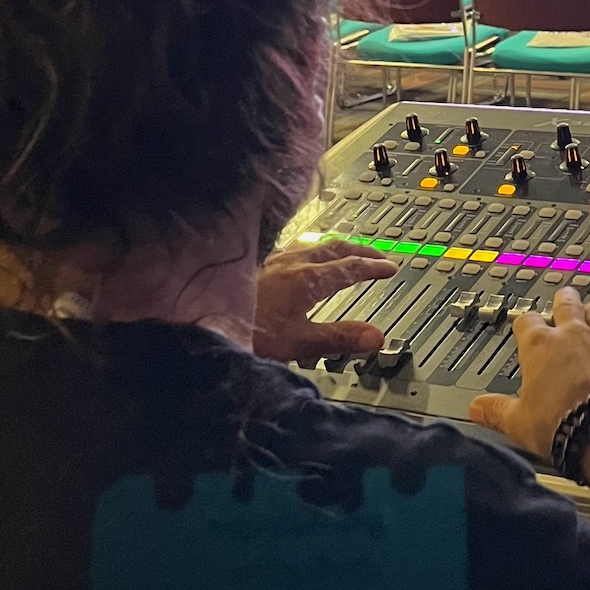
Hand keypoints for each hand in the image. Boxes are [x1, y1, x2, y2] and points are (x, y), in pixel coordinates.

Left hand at [253, 240, 396, 362]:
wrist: (199, 319)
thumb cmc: (245, 331)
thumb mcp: (297, 343)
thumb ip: (339, 338)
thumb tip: (376, 337)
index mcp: (306, 280)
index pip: (351, 268)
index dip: (374, 267)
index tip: (390, 267)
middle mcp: (290, 263)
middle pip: (335, 249)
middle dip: (360, 251)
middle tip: (378, 255)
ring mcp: (272, 261)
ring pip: (313, 246)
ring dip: (336, 249)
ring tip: (345, 253)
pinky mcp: (256, 264)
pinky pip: (293, 249)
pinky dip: (311, 251)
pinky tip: (300, 259)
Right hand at [469, 286, 589, 456]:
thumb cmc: (564, 425)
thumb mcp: (518, 422)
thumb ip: (496, 410)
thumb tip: (476, 408)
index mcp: (540, 347)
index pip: (527, 322)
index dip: (525, 323)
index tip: (525, 325)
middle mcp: (574, 336)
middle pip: (566, 306)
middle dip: (563, 301)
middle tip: (563, 297)